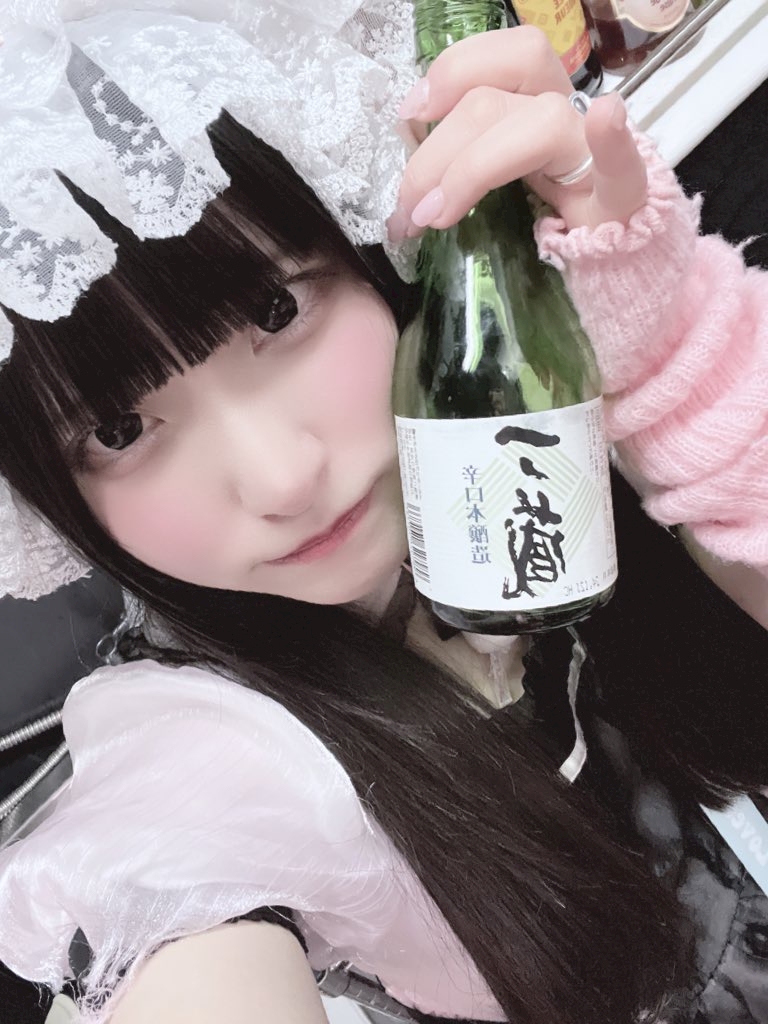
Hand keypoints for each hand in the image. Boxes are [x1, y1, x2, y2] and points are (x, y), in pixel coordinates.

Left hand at [388, 26, 647, 241]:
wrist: (608, 246)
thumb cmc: (548, 205)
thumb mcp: (497, 171)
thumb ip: (461, 153)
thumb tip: (408, 167)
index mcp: (535, 98)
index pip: (503, 57)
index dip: (453, 72)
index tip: (411, 114)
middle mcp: (565, 112)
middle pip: (495, 102)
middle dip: (438, 154)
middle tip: (410, 208)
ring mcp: (593, 153)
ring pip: (541, 123)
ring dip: (474, 169)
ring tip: (435, 216)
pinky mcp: (623, 196)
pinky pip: (625, 161)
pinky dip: (614, 139)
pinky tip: (606, 118)